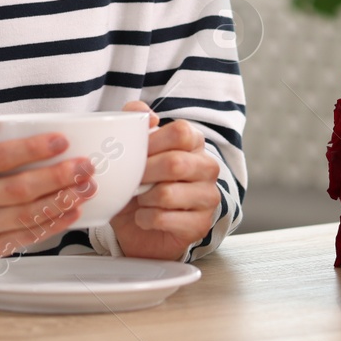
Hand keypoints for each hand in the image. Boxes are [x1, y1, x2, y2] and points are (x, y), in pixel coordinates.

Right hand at [0, 107, 93, 267]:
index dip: (31, 149)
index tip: (62, 139)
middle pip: (17, 191)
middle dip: (56, 178)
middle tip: (85, 166)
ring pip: (24, 217)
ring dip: (61, 202)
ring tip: (87, 187)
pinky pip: (25, 237)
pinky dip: (53, 225)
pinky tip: (73, 210)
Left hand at [107, 101, 221, 260]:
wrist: (140, 226)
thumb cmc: (139, 182)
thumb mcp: (132, 149)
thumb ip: (135, 119)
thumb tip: (147, 115)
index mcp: (194, 143)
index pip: (181, 131)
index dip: (152, 141)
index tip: (136, 153)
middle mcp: (208, 167)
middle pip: (174, 163)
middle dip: (144, 172)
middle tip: (133, 180)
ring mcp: (208, 197)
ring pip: (168, 193)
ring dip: (143, 198)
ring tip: (140, 199)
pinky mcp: (201, 224)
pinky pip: (164, 218)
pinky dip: (145, 218)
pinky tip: (144, 217)